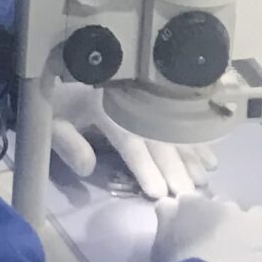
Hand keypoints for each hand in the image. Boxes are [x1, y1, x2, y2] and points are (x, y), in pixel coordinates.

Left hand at [49, 82, 215, 201]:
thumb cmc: (54, 101)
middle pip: (157, 136)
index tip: (159, 192)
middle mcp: (130, 99)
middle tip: (188, 196)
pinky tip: (209, 158)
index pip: (129, 139)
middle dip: (175, 167)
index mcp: (104, 103)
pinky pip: (179, 119)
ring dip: (191, 154)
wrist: (56, 66)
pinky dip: (195, 140)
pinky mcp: (154, 98)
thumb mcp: (51, 121)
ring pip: (173, 128)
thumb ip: (67, 144)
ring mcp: (145, 96)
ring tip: (203, 179)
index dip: (144, 166)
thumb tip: (87, 167)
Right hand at [153, 196, 261, 261]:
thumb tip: (169, 205)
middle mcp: (228, 207)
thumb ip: (166, 220)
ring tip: (248, 252)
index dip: (194, 218)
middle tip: (220, 246)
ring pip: (259, 216)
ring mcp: (256, 225)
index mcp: (196, 205)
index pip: (194, 201)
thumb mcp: (161, 245)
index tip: (192, 235)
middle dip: (225, 221)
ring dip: (253, 228)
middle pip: (227, 206)